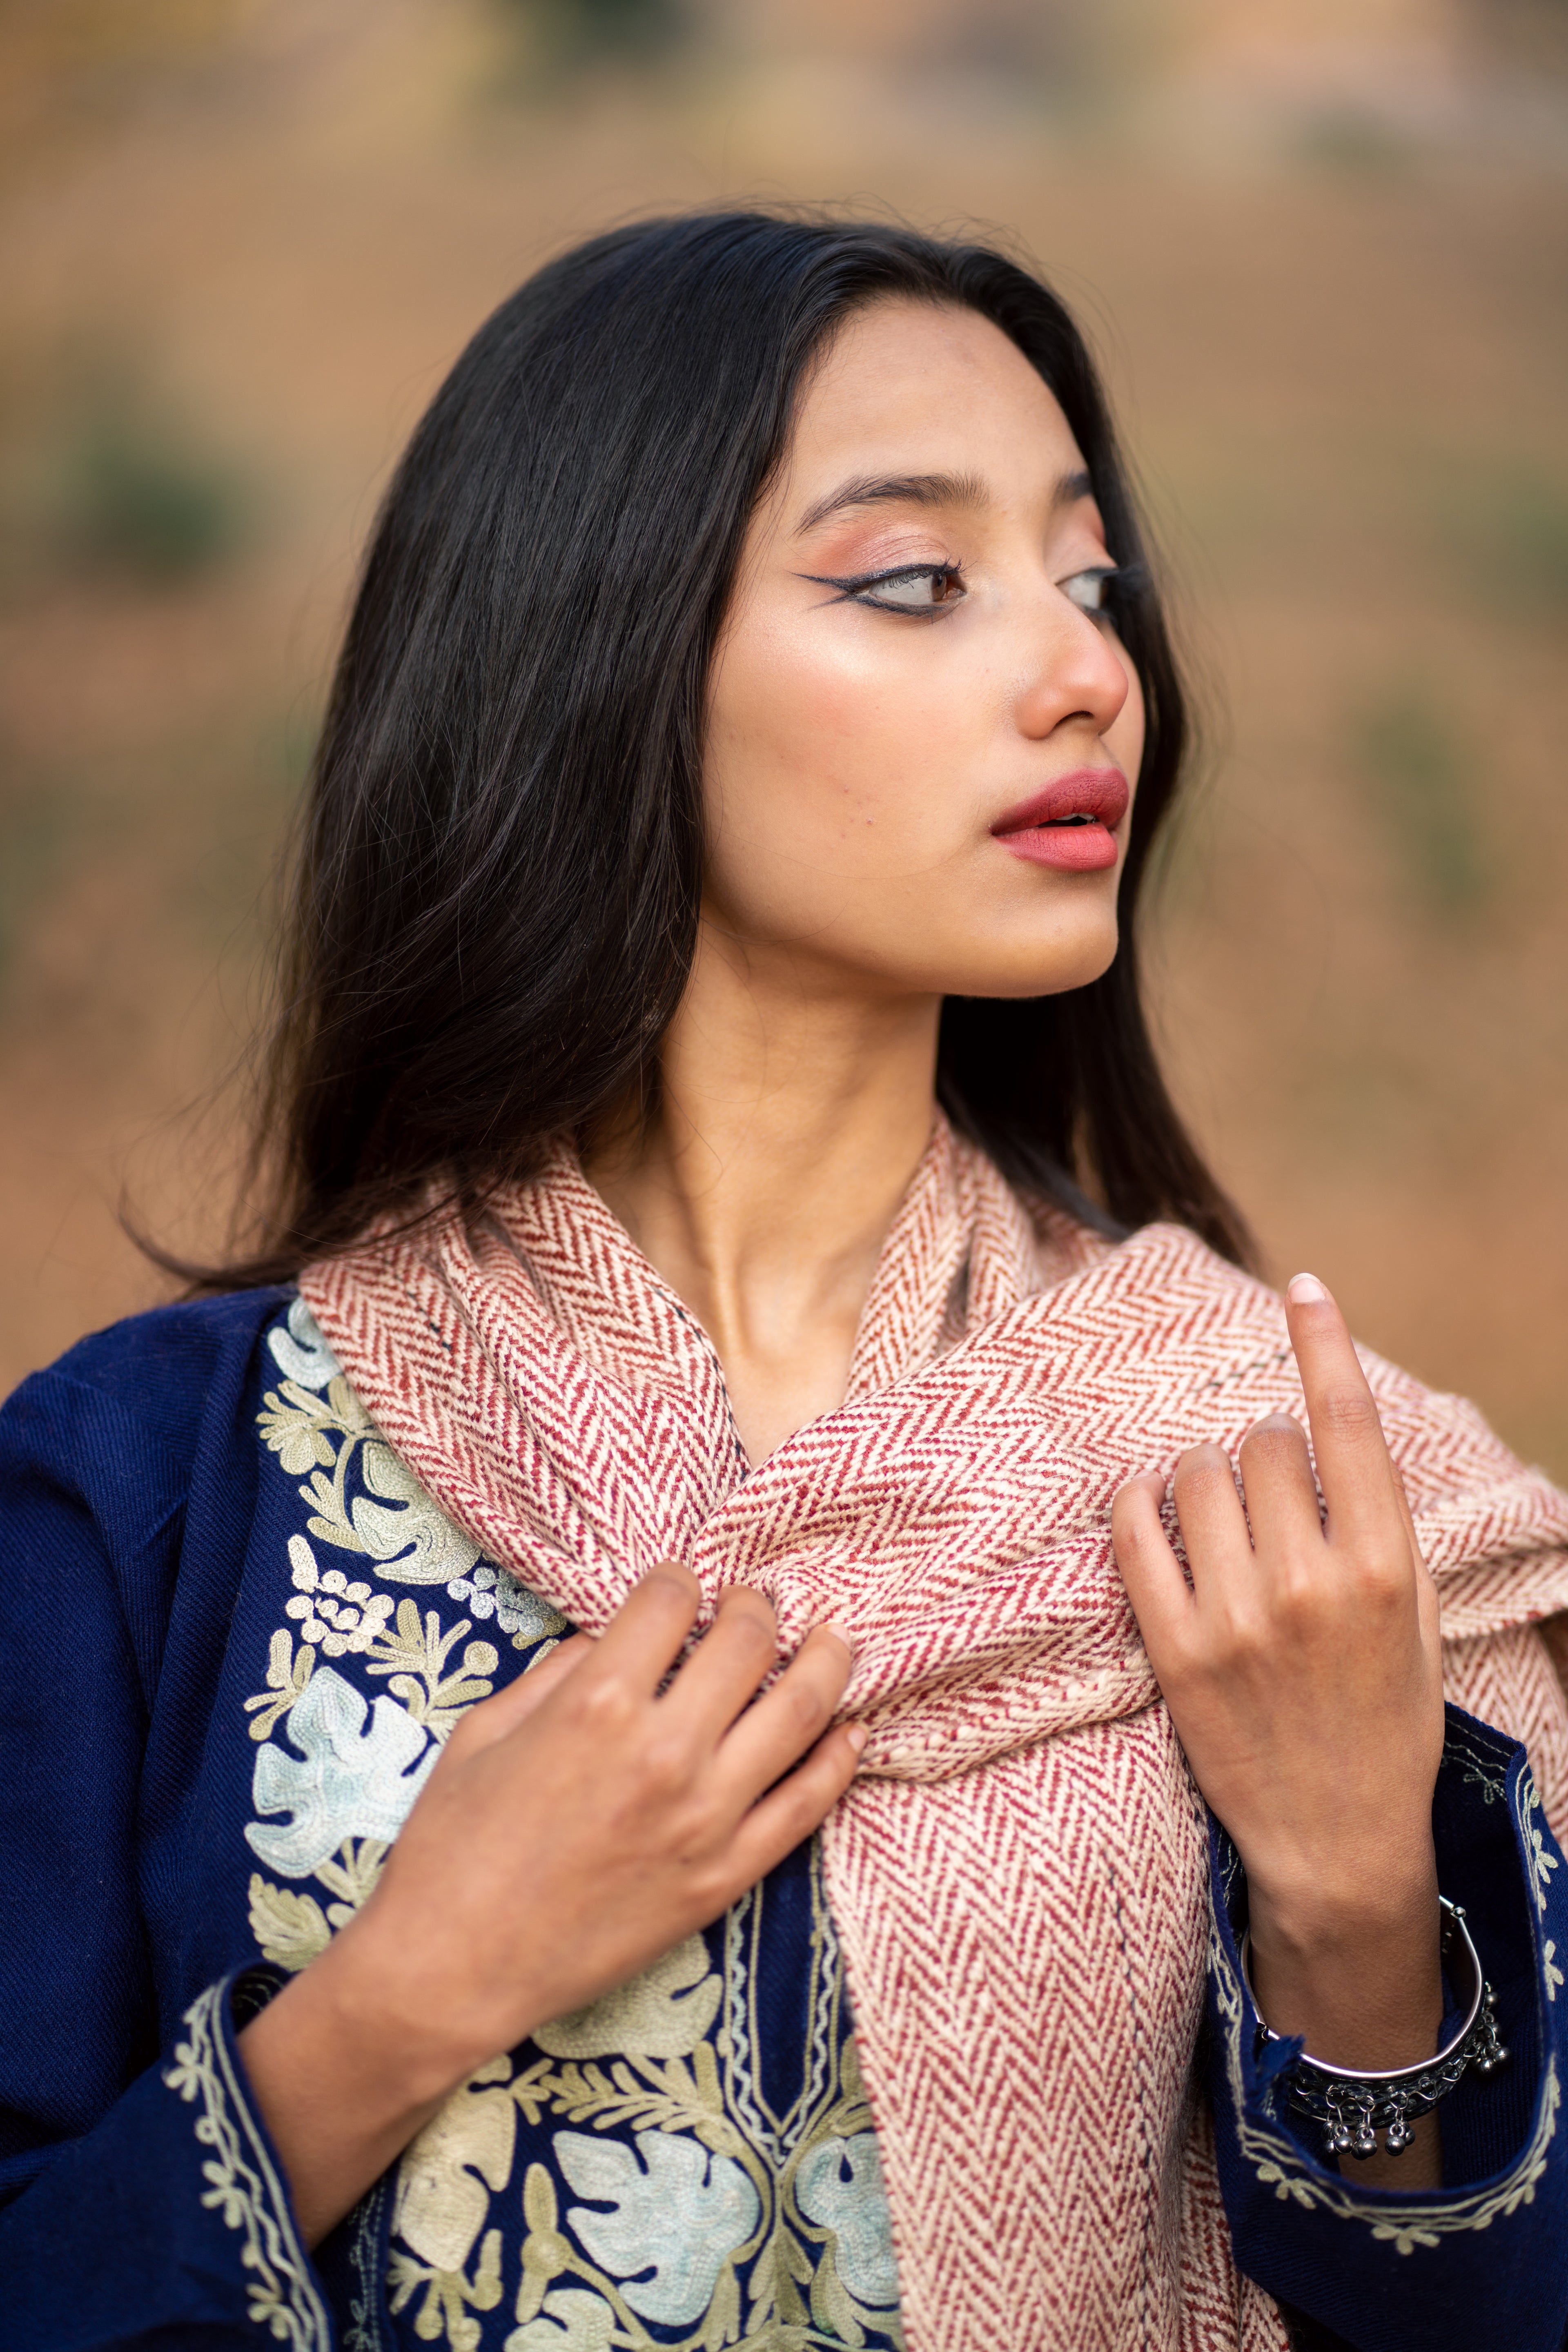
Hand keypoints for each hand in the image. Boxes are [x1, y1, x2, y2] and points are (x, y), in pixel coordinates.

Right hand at [240, 1564, 860, 2241]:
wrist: (452, 1968)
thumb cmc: (453, 1845)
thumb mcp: (485, 1731)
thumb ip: (556, 1672)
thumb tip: (613, 1637)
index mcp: (597, 1704)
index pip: (669, 1602)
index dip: (677, 1580)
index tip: (680, 1584)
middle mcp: (664, 1752)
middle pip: (746, 1642)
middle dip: (754, 1605)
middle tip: (754, 1601)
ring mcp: (705, 1818)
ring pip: (799, 1713)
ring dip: (824, 1661)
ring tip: (832, 1638)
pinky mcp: (725, 1877)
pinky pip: (806, 1807)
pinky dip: (837, 1760)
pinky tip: (849, 1731)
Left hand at [1112, 1273, 1445, 2181]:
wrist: (1337, 1842)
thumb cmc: (1384, 1721)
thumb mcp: (1416, 1623)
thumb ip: (1379, 1529)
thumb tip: (1331, 1432)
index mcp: (1385, 1571)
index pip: (1348, 1428)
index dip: (1325, 1344)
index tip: (1304, 1285)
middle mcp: (1311, 1584)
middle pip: (1263, 1445)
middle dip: (1263, 1449)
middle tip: (1270, 1487)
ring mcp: (1236, 1618)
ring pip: (1195, 1476)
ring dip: (1204, 1474)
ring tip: (1220, 1514)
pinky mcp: (1174, 1650)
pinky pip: (1134, 1531)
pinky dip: (1139, 1505)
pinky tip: (1152, 1512)